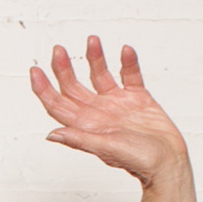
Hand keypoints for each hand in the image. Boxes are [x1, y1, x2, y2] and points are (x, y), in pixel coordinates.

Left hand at [30, 37, 197, 201]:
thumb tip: (52, 135)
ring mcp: (117, 103)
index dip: (44, 89)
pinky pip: (129, 75)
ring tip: (92, 40)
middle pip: (73, 87)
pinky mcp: (137, 98)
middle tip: (58, 50)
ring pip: (100, 75)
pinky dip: (127, 62)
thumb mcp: (105, 148)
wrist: (167, 160)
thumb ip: (79, 139)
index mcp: (86, 125)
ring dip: (95, 58)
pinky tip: (125, 51)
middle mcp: (98, 112)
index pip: (58, 104)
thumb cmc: (137, 160)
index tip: (35, 71)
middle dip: (64, 68)